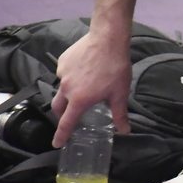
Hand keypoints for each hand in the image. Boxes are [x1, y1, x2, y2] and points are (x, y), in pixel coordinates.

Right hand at [50, 29, 132, 147]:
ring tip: (84, 87)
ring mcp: (62, 74)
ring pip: (62, 88)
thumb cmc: (115, 68)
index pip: (66, 123)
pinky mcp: (63, 61)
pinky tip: (85, 69)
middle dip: (61, 114)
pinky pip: (65, 73)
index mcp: (79, 100)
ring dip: (69, 92)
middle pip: (58, 106)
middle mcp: (66, 89)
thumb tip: (125, 130)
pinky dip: (72, 76)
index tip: (57, 144)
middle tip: (69, 116)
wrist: (107, 39)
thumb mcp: (120, 93)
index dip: (61, 135)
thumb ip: (119, 114)